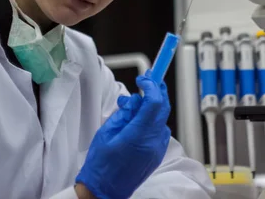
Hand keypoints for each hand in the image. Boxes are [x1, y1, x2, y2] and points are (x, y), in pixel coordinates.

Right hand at [76, 71, 171, 198]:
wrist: (104, 191)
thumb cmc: (101, 164)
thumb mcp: (107, 132)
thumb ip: (124, 113)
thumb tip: (135, 100)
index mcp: (138, 135)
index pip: (154, 102)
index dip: (151, 85)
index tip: (144, 77)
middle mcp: (152, 141)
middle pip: (163, 107)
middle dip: (157, 89)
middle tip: (148, 78)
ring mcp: (157, 148)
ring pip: (162, 117)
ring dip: (153, 105)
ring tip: (134, 105)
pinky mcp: (157, 153)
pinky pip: (160, 129)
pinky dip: (153, 119)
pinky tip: (138, 119)